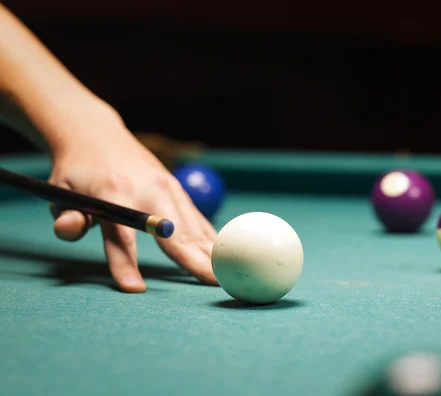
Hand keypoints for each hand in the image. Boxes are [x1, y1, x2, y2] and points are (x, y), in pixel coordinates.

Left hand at [47, 108, 217, 291]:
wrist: (99, 137)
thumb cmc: (77, 172)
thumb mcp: (61, 193)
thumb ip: (66, 218)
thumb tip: (69, 231)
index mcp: (113, 192)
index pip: (120, 236)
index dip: (126, 264)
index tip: (135, 289)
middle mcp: (147, 190)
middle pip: (174, 233)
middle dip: (194, 260)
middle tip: (215, 283)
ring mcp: (167, 187)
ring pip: (192, 225)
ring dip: (210, 250)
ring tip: (226, 272)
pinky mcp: (177, 188)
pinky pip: (196, 218)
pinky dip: (208, 236)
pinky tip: (220, 252)